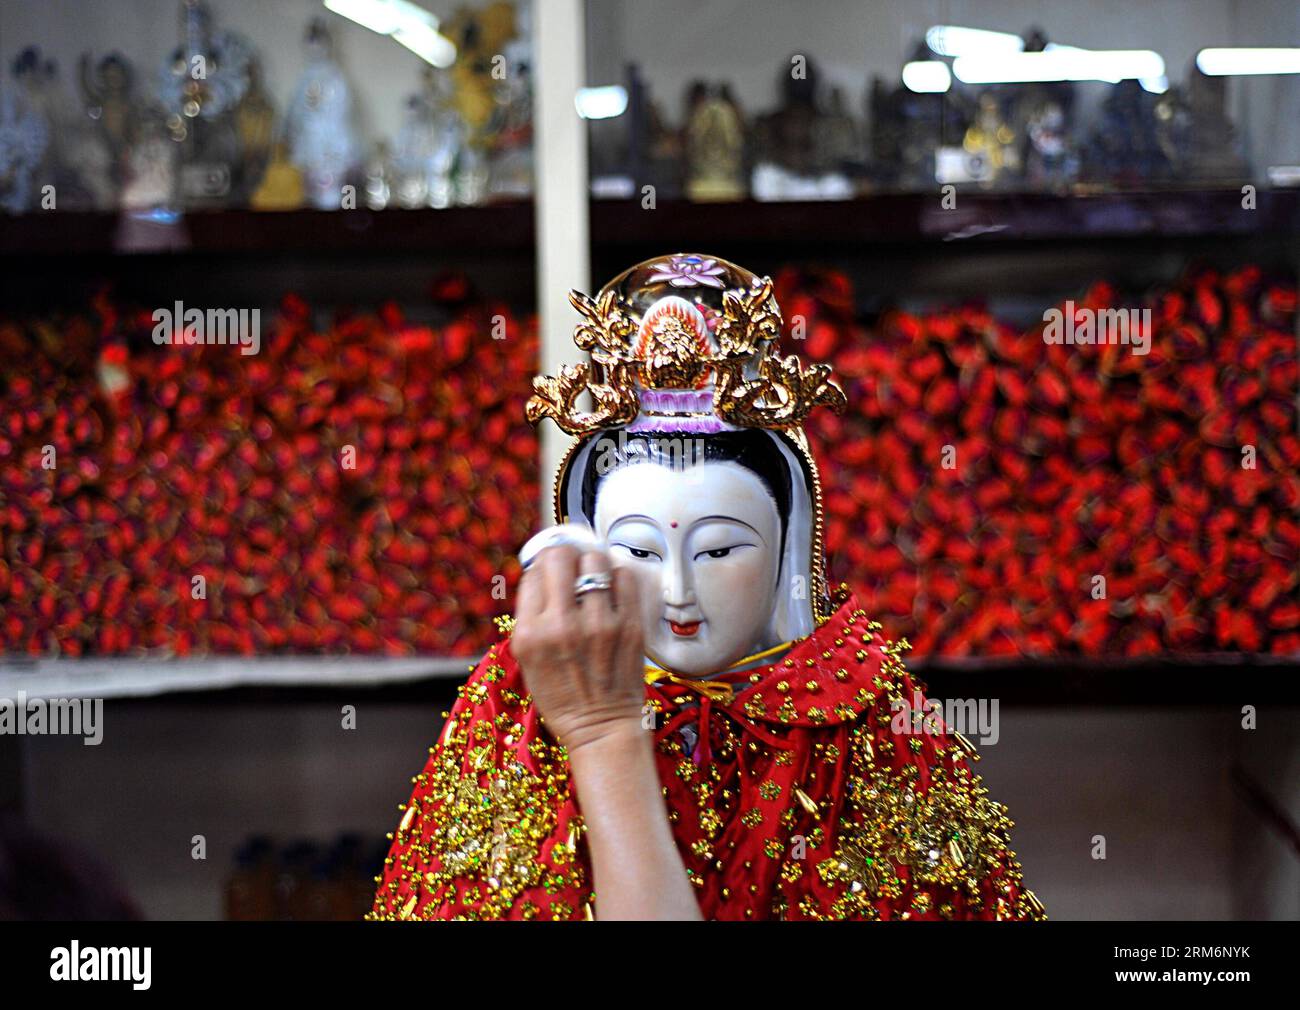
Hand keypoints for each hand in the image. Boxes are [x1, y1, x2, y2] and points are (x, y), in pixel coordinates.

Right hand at [510, 542, 646, 753]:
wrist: (601, 728)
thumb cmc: (562, 695)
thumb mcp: (527, 659)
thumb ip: (531, 615)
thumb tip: (543, 571)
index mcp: (531, 634)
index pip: (534, 572)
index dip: (542, 568)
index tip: (549, 574)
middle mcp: (563, 625)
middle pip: (562, 556)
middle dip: (564, 556)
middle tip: (570, 567)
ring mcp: (600, 624)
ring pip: (596, 561)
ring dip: (592, 563)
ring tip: (593, 578)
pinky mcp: (630, 626)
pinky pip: (625, 577)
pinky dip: (618, 577)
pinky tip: (613, 591)